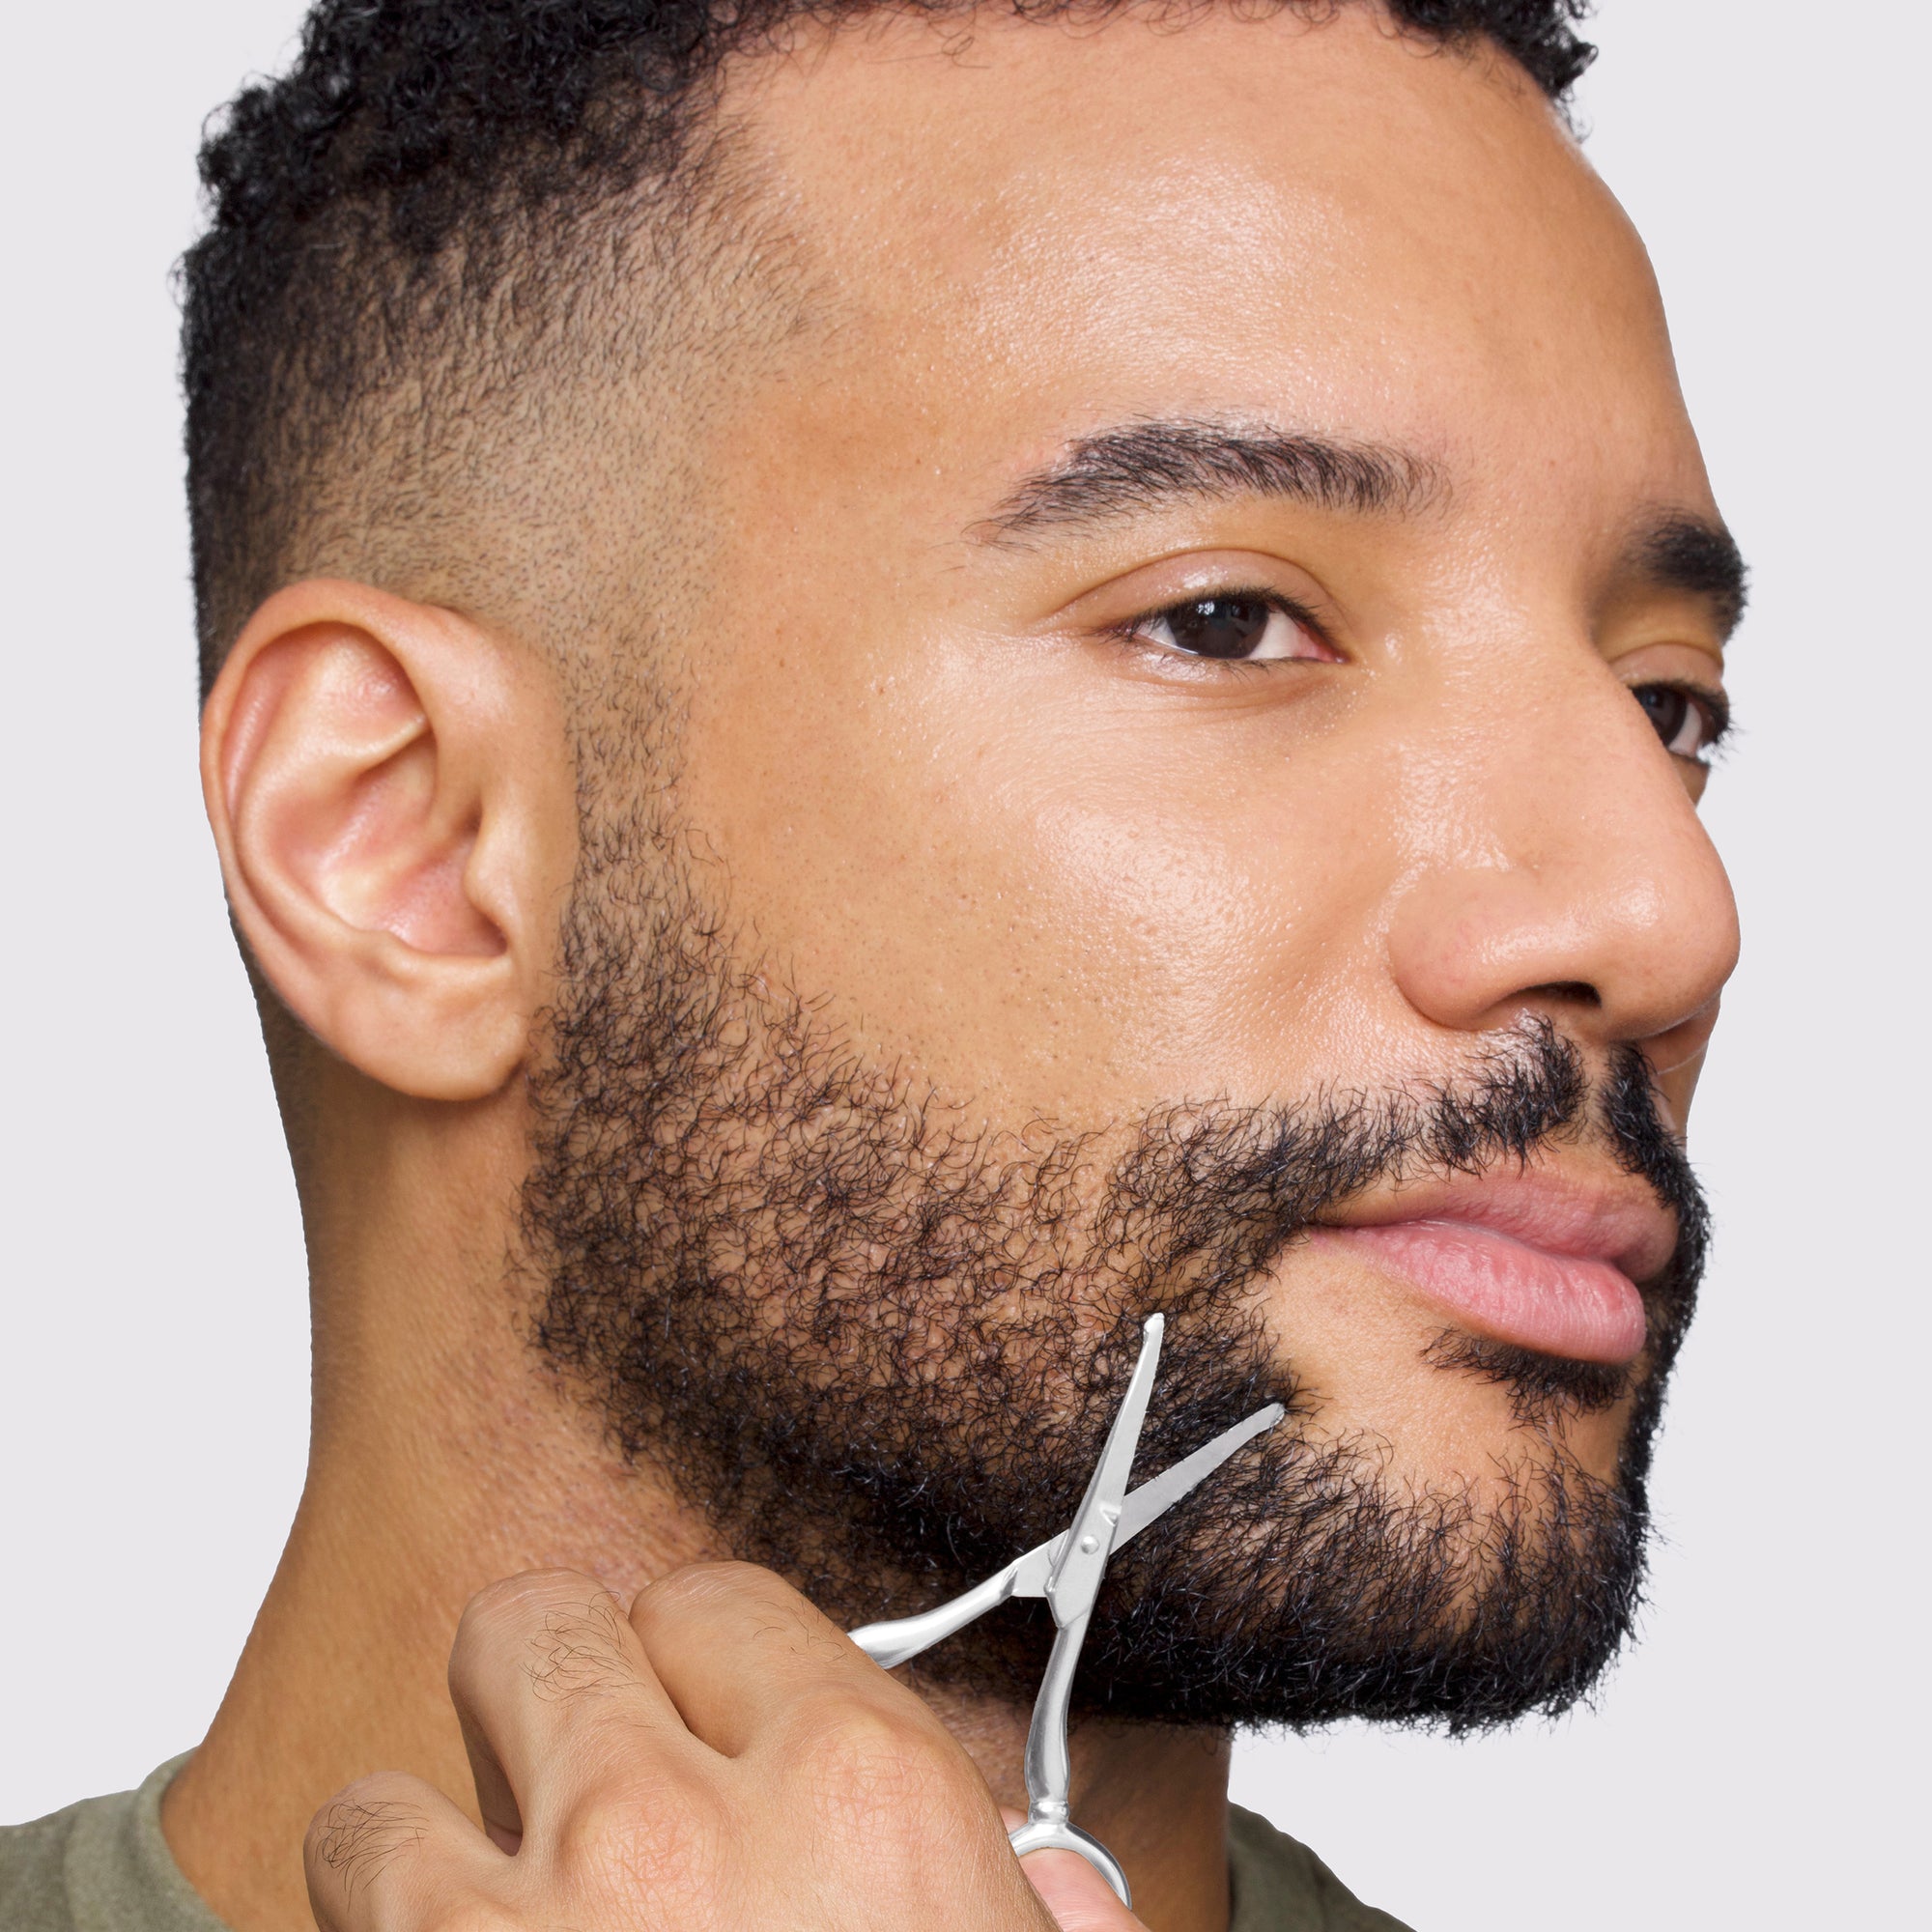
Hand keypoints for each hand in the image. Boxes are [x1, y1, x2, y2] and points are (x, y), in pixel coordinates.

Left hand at [304, 1563, 1144, 1930]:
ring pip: (388, 1789)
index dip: (703, 1668)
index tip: (697, 1723)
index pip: (719, 1606)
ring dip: (424, 1851)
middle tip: (568, 1786)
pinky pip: (337, 1899)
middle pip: (537, 1630)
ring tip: (484, 1922)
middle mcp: (676, 1829)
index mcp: (861, 1799)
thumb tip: (1053, 1891)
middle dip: (542, 1697)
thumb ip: (1042, 1925)